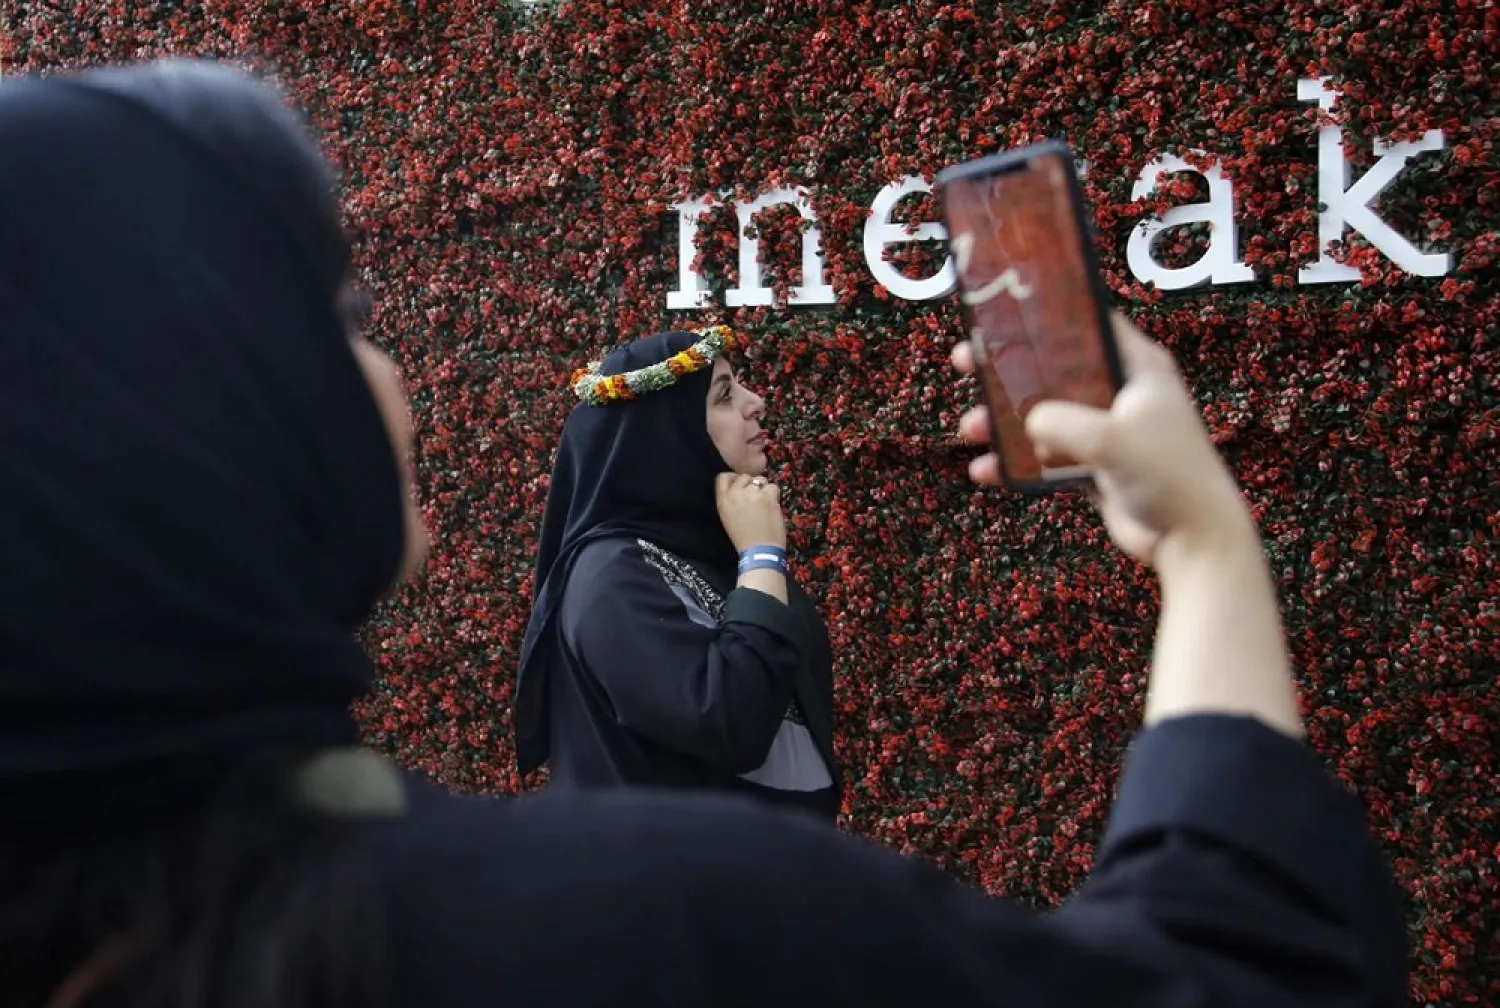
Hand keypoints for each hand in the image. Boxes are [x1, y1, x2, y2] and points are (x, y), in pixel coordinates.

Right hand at [715, 473, 786, 553]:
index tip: (741, 485)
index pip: (723, 476)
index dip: (734, 478)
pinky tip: (772, 508)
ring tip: (764, 505)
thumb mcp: (727, 517)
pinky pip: (773, 487)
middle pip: (744, 476)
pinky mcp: (767, 496)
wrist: (758, 550)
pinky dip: (774, 496)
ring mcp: (752, 493)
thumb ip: (731, 500)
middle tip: (755, 498)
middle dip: (751, 484)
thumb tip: (741, 487)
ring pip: (760, 480)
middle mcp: (735, 493)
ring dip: (764, 489)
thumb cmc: (742, 537)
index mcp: (722, 500)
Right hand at [953, 312, 1254, 566]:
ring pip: (1044, 416)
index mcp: (1138, 367)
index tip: (1003, 312)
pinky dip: (1017, 463)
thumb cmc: (1166, 475)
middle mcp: (1122, 394)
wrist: (1192, 539)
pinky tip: (985, 471)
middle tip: (967, 361)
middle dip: (1007, 370)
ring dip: (1004, 423)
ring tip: (970, 430)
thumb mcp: (1106, 437)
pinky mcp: (1097, 468)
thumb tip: (1026, 421)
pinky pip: (1046, 457)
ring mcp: (1108, 432)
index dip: (1046, 315)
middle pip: (1054, 370)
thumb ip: (1058, 420)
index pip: (1089, 324)